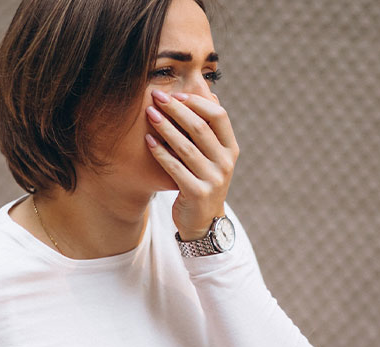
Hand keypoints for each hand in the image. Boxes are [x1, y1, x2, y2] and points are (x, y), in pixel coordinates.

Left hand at [144, 89, 239, 240]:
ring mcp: (213, 179)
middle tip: (157, 97)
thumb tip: (207, 92)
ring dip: (165, 127)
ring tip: (149, 114)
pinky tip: (148, 140)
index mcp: (231, 149)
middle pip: (200, 128)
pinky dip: (160, 153)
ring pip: (186, 147)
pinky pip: (175, 168)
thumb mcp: (212, 156)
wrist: (203, 221)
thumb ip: (209, 130)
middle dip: (176, 109)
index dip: (197, 102)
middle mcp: (225, 163)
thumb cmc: (203, 180)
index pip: (219, 116)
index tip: (176, 95)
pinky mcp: (197, 193)